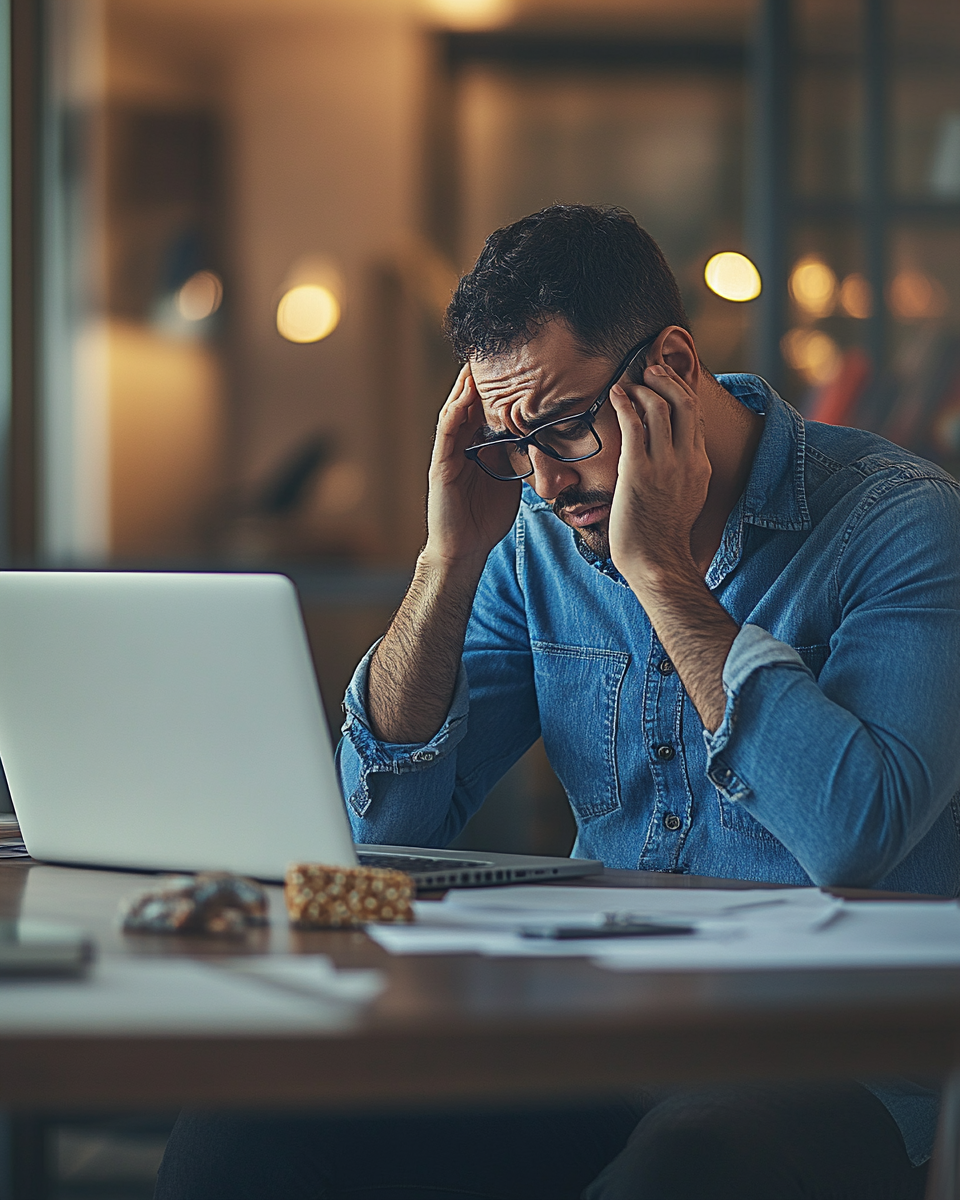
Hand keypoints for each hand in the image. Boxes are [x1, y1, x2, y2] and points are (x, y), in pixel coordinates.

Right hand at [422, 365, 521, 571]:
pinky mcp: (440, 465)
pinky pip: (446, 434)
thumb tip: (544, 442)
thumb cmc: (486, 518)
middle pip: (469, 403)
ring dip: (464, 388)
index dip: (498, 388)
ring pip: (455, 412)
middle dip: (479, 379)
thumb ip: (519, 458)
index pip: (487, 409)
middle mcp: (461, 446)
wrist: (465, 549)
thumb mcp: (510, 479)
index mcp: (478, 447)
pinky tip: (462, 398)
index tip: (514, 363)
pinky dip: (454, 414)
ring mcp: (448, 453)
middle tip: (493, 350)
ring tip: (474, 363)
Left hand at [607, 363, 711, 592]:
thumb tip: (670, 457)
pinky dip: (624, 403)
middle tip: (651, 370)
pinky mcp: (638, 470)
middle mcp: (687, 460)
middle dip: (667, 379)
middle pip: (685, 403)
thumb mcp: (685, 498)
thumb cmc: (662, 535)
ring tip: (630, 382)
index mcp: (700, 466)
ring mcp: (664, 464)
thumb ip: (681, 473)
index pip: (695, 417)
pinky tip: (615, 395)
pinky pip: (634, 424)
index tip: (667, 381)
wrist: (656, 560)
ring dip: (644, 388)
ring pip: (660, 407)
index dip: (681, 392)